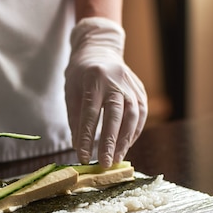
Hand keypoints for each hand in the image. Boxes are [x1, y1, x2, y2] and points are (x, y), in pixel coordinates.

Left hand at [64, 17, 146, 166]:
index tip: (83, 156)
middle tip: (105, 163)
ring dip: (125, 140)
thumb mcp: (71, 92)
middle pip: (115, 114)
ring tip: (116, 158)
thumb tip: (79, 147)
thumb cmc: (81, 74)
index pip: (91, 112)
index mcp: (94, 79)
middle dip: (110, 141)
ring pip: (133, 115)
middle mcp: (116, 80)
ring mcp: (131, 84)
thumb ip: (75, 119)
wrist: (100, 49)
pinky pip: (141, 114)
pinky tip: (126, 146)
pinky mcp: (140, 90)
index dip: (87, 136)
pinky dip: (134, 132)